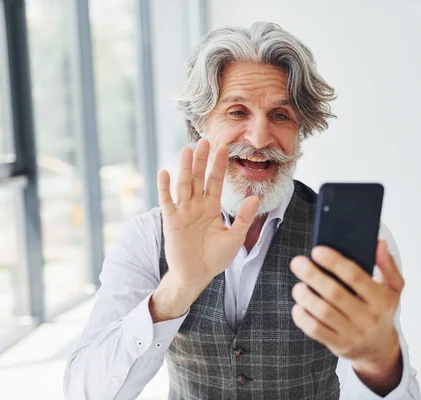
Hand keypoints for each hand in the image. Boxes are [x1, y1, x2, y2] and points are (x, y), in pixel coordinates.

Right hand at [157, 138, 258, 289]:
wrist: (197, 275)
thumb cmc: (215, 258)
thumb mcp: (234, 237)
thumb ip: (244, 217)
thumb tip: (255, 197)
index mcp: (211, 207)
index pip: (215, 181)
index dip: (219, 165)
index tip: (224, 147)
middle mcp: (196, 205)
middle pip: (199, 177)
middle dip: (202, 160)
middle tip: (204, 140)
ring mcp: (183, 211)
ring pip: (184, 184)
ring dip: (185, 167)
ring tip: (187, 149)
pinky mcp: (171, 221)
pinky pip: (167, 201)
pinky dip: (165, 187)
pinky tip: (164, 172)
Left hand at [289, 240, 403, 393]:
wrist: (379, 348)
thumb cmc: (382, 310)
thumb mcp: (393, 288)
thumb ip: (387, 264)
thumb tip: (379, 243)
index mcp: (381, 299)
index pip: (355, 276)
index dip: (334, 262)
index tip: (317, 250)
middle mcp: (368, 317)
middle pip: (334, 293)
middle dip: (313, 275)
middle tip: (298, 262)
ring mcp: (352, 333)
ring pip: (323, 312)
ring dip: (305, 296)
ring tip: (298, 285)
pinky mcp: (338, 344)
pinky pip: (315, 330)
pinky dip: (302, 317)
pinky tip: (299, 306)